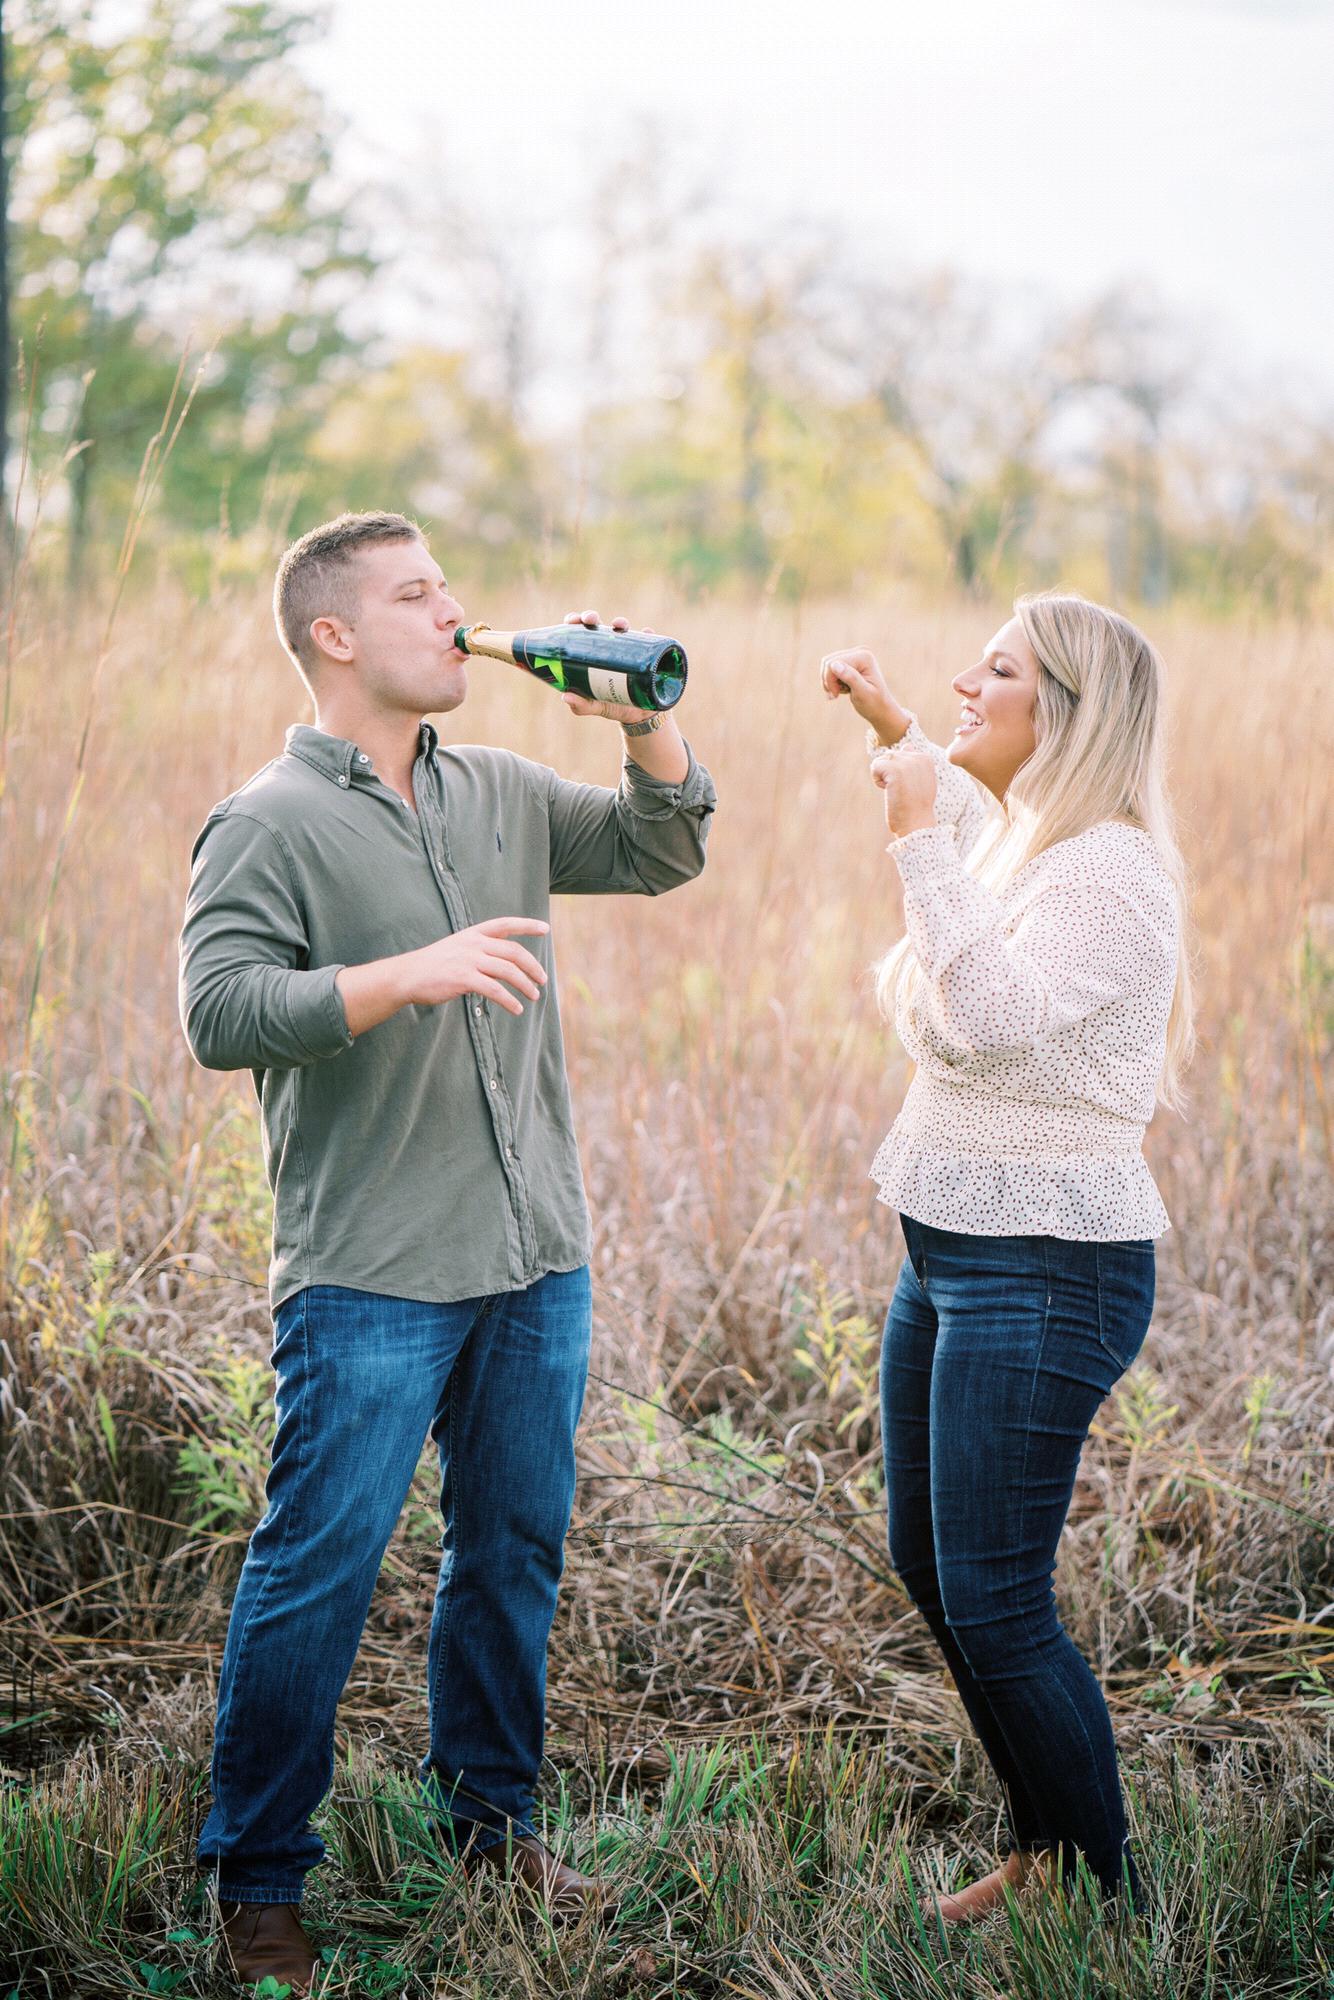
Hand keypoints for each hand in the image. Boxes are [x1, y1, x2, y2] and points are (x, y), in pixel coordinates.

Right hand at [401, 917, 549, 1017]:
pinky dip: (510, 1001)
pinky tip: (517, 1009)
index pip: (505, 924)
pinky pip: (495, 990)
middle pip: (513, 952)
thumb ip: (479, 951)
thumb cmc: (433, 965)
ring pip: (508, 971)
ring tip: (534, 996)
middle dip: (532, 966)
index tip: (545, 928)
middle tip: (543, 980)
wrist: (408, 975)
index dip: (526, 925)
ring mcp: (469, 960)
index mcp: (473, 933)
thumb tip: (504, 964)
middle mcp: (473, 944)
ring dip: (525, 985)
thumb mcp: (457, 948)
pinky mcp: (464, 979)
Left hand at [559, 607, 649, 723]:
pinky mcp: (645, 654)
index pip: (577, 632)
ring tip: (620, 625)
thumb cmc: (612, 706)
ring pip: (622, 627)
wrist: (639, 715)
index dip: (574, 621)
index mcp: (588, 654)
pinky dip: (647, 635)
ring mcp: (626, 648)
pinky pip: (648, 640)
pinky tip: (646, 633)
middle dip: (591, 616)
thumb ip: (580, 705)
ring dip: (620, 622)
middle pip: (596, 624)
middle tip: (591, 620)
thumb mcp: (595, 706)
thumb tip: (566, 696)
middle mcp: (605, 647)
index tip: (573, 621)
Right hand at [820, 647, 909, 744]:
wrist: (880, 709)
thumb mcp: (863, 693)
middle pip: (828, 661)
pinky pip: (830, 668)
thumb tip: (834, 664)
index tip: (836, 695)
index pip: (833, 663)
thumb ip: (851, 678)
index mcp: (864, 657)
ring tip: (839, 693)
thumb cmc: (874, 704)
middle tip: (836, 695)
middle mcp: (860, 652)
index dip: (830, 680)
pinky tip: (841, 690)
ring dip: (829, 682)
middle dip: (829, 681)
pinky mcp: (850, 661)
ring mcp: (855, 655)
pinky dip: (832, 681)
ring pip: (827, 664)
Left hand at [870, 748, 937, 839]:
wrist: (916, 824)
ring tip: (897, 792)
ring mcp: (907, 762)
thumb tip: (907, 744)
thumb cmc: (916, 807)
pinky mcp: (895, 769)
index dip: (899, 773)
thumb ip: (914, 763)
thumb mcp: (921, 780)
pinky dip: (878, 781)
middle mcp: (918, 757)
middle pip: (889, 757)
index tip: (909, 788)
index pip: (901, 754)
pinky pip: (875, 766)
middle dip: (890, 774)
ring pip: (881, 761)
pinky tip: (890, 791)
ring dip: (883, 778)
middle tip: (902, 792)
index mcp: (926, 758)